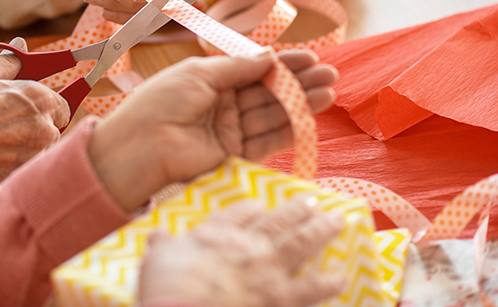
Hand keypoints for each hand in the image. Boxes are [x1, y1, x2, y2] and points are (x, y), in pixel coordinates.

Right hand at [0, 38, 69, 191]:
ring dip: (25, 150)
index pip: (62, 106)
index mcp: (37, 98)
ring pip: (39, 153)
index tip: (32, 111)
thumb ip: (8, 61)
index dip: (47, 108)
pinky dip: (11, 167)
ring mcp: (29, 158)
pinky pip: (22, 172)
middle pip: (53, 131)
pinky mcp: (14, 179)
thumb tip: (20, 47)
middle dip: (36, 129)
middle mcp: (41, 128)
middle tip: (7, 128)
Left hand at [88, 50, 337, 210]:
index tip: (311, 57)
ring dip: (301, 104)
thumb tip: (269, 57)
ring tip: (328, 92)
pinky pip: (267, 141)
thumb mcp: (200, 72)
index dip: (283, 64)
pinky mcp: (235, 156)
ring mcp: (230, 130)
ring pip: (273, 115)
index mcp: (212, 81)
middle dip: (299, 82)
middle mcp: (224, 105)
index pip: (255, 70)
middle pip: (268, 92)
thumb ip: (237, 67)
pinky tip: (309, 116)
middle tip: (329, 73)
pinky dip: (289, 129)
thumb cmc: (162, 101)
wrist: (141, 145)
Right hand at [138, 199, 345, 306]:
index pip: (238, 213)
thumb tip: (157, 236)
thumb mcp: (155, 260)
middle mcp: (247, 246)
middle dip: (296, 209)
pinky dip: (327, 283)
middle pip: (276, 221)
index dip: (251, 208)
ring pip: (300, 243)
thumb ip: (162, 246)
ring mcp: (268, 272)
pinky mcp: (282, 300)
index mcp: (217, 234)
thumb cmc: (167, 288)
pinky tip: (341, 277)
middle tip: (313, 200)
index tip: (261, 205)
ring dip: (320, 231)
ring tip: (337, 220)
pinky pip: (311, 290)